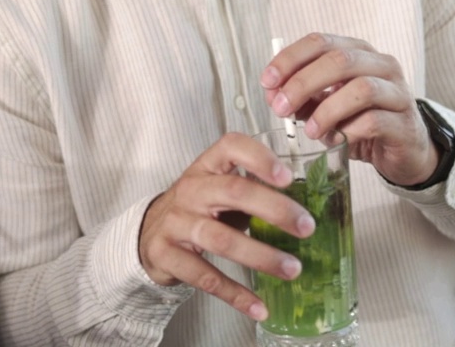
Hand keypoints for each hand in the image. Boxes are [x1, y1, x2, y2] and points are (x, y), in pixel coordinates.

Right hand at [138, 133, 315, 320]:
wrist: (148, 235)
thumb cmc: (198, 209)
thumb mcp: (219, 191)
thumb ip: (253, 192)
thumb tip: (303, 208)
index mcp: (208, 167)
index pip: (231, 147)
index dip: (260, 159)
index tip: (288, 178)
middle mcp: (190, 189)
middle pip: (233, 192)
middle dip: (274, 209)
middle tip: (307, 227)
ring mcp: (175, 222)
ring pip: (220, 238)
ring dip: (261, 256)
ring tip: (292, 269)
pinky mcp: (166, 254)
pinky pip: (204, 276)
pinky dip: (235, 294)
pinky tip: (259, 307)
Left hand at [262, 33, 438, 186]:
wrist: (403, 151)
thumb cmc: (362, 122)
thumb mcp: (325, 106)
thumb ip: (301, 98)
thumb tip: (271, 92)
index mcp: (358, 52)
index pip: (320, 42)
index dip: (290, 59)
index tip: (267, 81)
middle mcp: (381, 65)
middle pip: (339, 61)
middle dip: (303, 83)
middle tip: (280, 108)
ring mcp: (397, 92)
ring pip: (361, 89)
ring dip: (327, 110)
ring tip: (310, 131)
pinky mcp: (405, 123)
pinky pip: (375, 121)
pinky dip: (349, 132)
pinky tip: (336, 142)